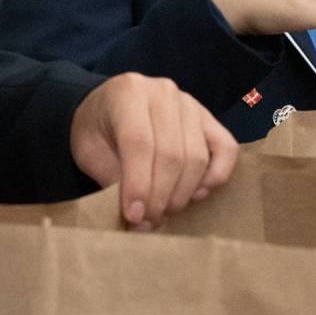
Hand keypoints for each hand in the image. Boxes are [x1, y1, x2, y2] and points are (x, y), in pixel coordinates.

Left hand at [70, 73, 237, 229]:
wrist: (108, 108)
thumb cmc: (97, 130)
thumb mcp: (89, 152)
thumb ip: (112, 178)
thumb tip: (140, 217)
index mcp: (128, 92)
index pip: (139, 143)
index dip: (139, 184)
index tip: (134, 215)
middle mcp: (163, 93)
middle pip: (171, 154)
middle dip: (160, 197)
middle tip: (147, 222)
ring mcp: (190, 103)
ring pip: (197, 156)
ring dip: (182, 194)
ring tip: (163, 213)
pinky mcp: (209, 118)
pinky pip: (226, 148)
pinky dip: (215, 177)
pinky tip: (196, 195)